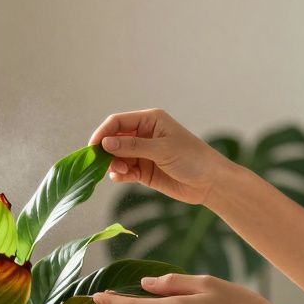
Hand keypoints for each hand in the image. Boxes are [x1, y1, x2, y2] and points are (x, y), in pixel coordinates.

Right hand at [89, 108, 235, 206]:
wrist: (210, 183)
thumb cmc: (192, 159)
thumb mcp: (162, 149)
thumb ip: (132, 146)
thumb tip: (105, 143)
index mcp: (150, 120)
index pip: (118, 122)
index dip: (103, 132)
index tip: (93, 147)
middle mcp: (144, 135)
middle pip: (114, 139)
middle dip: (107, 151)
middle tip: (105, 164)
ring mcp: (143, 153)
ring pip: (117, 157)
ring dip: (114, 164)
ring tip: (122, 172)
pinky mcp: (144, 171)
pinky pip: (124, 171)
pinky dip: (120, 175)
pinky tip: (123, 178)